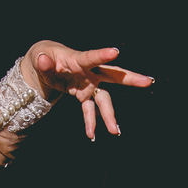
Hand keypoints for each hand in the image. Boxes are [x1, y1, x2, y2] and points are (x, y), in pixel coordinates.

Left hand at [24, 41, 152, 139]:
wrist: (45, 65)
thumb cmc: (44, 57)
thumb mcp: (39, 57)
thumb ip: (42, 61)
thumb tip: (44, 61)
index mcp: (78, 59)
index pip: (91, 57)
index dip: (102, 55)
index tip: (116, 52)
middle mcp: (88, 72)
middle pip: (113, 74)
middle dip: (130, 78)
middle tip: (148, 82)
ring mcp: (89, 84)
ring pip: (104, 98)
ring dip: (110, 114)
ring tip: (115, 131)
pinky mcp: (84, 95)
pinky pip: (90, 110)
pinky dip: (91, 122)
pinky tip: (92, 135)